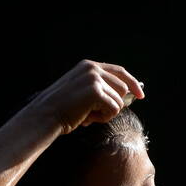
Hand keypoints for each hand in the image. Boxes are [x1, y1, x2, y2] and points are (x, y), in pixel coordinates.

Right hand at [21, 59, 144, 135]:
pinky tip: (88, 118)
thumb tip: (124, 97)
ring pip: (119, 100)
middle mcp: (92, 69)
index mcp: (88, 66)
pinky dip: (103, 118)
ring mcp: (94, 79)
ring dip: (107, 113)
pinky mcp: (96, 92)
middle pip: (123, 87)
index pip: (119, 71)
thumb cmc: (60, 109)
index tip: (140, 95)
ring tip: (88, 116)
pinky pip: (113, 109)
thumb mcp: (80, 91)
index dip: (132, 83)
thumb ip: (99, 89)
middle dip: (114, 104)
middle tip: (94, 114)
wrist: (45, 116)